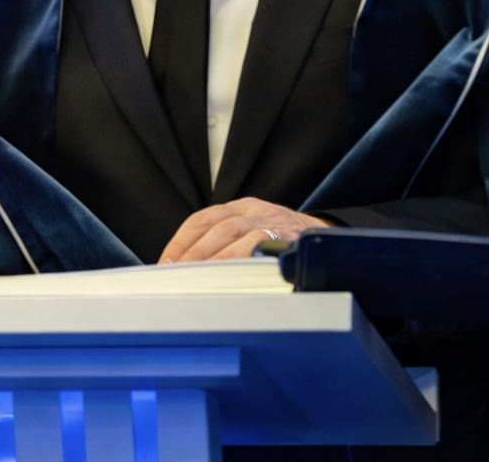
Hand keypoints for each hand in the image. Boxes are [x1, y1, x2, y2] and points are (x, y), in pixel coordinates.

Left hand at [159, 197, 330, 263]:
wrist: (322, 236)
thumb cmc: (279, 238)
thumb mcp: (250, 230)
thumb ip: (222, 243)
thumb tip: (184, 271)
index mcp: (240, 207)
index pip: (202, 220)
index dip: (180, 242)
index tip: (165, 264)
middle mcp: (255, 211)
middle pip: (217, 229)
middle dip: (194, 255)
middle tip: (177, 276)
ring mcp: (274, 224)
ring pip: (238, 237)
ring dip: (215, 261)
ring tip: (198, 281)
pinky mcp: (291, 239)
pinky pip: (264, 249)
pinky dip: (245, 263)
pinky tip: (232, 279)